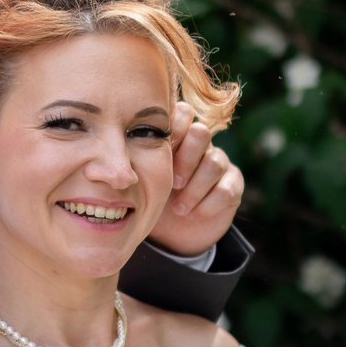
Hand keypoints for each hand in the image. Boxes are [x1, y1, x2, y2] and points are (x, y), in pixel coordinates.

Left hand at [145, 103, 243, 259]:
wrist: (174, 232)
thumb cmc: (153, 198)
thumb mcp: (141, 180)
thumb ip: (135, 161)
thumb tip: (113, 154)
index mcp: (178, 137)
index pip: (182, 114)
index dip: (172, 130)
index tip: (156, 153)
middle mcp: (201, 145)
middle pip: (201, 133)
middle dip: (185, 159)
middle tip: (173, 184)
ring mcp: (219, 163)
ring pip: (214, 162)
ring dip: (194, 188)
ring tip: (179, 208)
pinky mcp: (233, 184)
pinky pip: (226, 188)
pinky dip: (207, 204)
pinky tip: (194, 213)